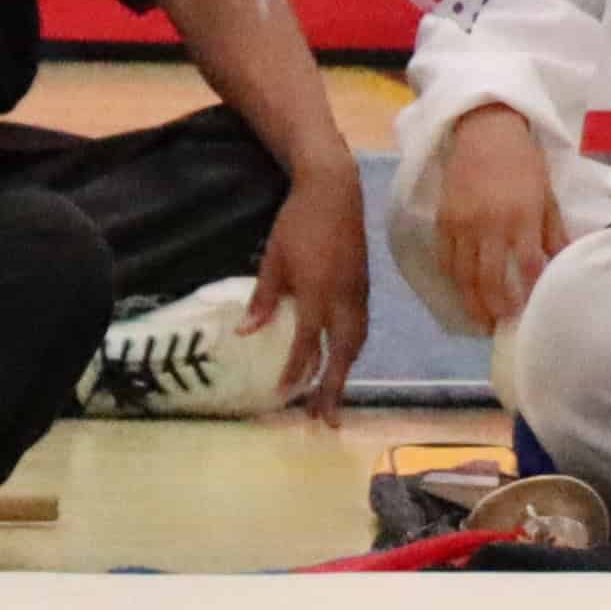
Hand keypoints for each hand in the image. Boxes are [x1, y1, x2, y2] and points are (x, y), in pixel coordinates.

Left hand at [249, 176, 371, 409]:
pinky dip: (351, 349)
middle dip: (333, 386)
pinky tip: (341, 358)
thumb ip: (263, 298)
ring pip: (357, 342)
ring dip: (345, 370)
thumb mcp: (273, 259)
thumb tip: (247, 334)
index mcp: (317, 291)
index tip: (285, 394)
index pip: (307, 341)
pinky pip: (361, 327)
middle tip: (324, 418)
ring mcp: (358, 292)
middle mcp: (343, 298)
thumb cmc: (297, 223)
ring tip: (333, 395)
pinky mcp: (363, 286)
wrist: (334, 191)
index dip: (297, 369)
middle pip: (343, 352)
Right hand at [430, 107, 567, 332]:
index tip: (535, 311)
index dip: (531, 291)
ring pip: (464, 276)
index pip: (529, 265)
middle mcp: (490, 224)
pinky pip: (446, 259)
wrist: (483, 130)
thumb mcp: (546, 193)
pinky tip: (463, 293)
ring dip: (474, 303)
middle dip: (498, 308)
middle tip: (504, 326)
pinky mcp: (443, 220)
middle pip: (492, 279)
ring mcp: (462, 224)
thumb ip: (554, 231)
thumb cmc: (523, 161)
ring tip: (483, 321)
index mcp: (522, 215)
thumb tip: (565, 262)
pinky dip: (454, 280)